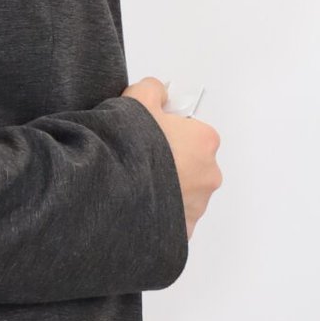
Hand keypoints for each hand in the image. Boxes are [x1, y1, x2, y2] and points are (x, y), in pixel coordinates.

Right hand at [122, 75, 222, 238]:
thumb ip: (153, 89)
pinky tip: (136, 204)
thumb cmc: (129, 147)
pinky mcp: (182, 231)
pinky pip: (174, 219)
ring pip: (182, 193)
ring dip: (165, 189)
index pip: (193, 132)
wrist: (110, 190)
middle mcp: (209, 175)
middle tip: (139, 160)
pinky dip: (160, 215)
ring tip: (134, 184)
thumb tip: (158, 93)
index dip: (168, 131)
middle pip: (191, 164)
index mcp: (205, 141)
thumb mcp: (138, 98)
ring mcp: (197, 206)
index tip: (149, 135)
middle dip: (170, 162)